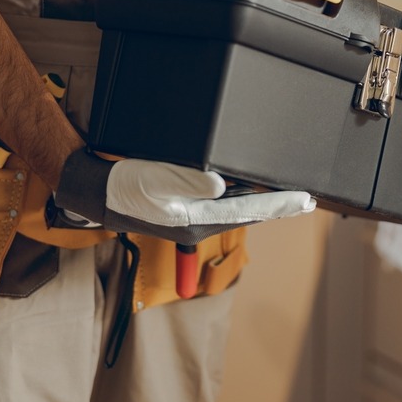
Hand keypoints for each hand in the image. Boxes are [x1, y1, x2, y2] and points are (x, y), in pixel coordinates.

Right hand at [53, 150, 316, 244]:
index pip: (249, 211)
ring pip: (237, 204)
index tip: (306, 199)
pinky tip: (248, 183)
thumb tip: (223, 185)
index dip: (280, 204)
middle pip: (248, 209)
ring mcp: (192, 212)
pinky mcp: (185, 202)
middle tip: (306, 195)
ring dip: (260, 197)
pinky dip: (240, 191)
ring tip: (284, 189)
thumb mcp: (154, 184)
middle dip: (277, 202)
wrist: (96, 189)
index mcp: (196, 219)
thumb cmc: (123, 187)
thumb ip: (188, 182)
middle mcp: (198, 218)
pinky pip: (221, 198)